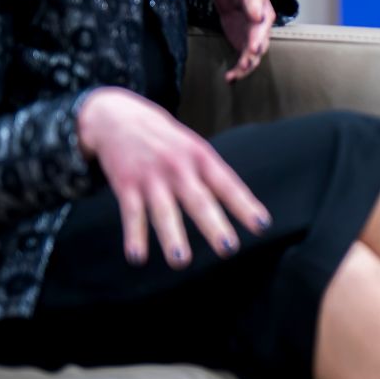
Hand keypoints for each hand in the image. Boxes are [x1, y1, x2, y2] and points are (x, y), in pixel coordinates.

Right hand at [77, 87, 271, 267]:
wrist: (118, 116)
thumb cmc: (166, 140)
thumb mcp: (193, 148)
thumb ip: (212, 175)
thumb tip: (242, 206)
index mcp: (201, 158)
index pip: (227, 185)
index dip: (245, 205)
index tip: (261, 226)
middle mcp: (179, 168)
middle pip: (199, 200)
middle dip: (214, 226)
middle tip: (229, 249)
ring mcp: (152, 177)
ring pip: (164, 211)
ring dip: (173, 237)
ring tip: (182, 261)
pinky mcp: (126, 185)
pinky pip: (131, 214)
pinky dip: (134, 236)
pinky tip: (137, 257)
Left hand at [209, 0, 274, 81]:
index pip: (256, 1)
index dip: (256, 7)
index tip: (256, 14)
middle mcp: (260, 16)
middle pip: (262, 29)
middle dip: (259, 39)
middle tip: (254, 48)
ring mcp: (254, 33)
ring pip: (257, 48)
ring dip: (250, 59)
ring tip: (242, 67)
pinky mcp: (246, 46)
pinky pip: (246, 60)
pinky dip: (239, 70)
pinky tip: (229, 78)